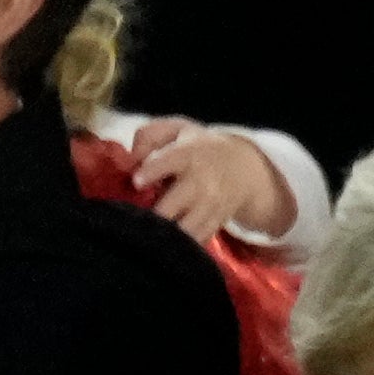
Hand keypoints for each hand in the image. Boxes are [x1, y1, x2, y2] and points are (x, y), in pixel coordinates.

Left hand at [124, 118, 296, 244]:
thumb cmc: (198, 147)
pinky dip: (179, 244)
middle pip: (173, 205)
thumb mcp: (177, 130)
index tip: (136, 181)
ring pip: (183, 229)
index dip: (152, 171)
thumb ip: (149, 136)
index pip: (171, 161)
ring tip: (146, 232)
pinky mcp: (215, 224)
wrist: (243, 167)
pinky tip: (164, 239)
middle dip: (151, 213)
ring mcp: (210, 206)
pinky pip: (195, 240)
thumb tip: (130, 159)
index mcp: (189, 154)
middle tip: (132, 217)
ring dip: (163, 233)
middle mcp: (201, 182)